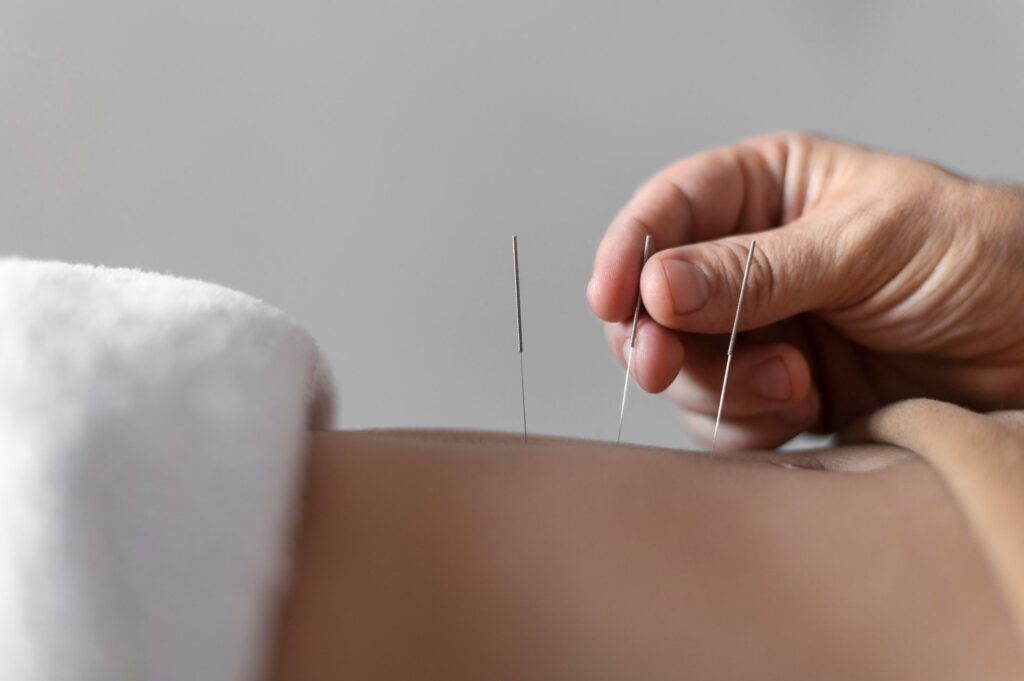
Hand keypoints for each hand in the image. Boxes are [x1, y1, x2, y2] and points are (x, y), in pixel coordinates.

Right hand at [588, 132, 1023, 448]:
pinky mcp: (778, 390)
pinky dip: (744, 423)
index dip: (628, 250)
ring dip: (720, 386)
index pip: (670, 209)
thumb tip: (656, 285)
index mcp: (767, 191)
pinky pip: (721, 416)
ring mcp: (761, 328)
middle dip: (659, 336)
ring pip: (681, 366)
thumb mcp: (867, 243)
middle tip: (666, 364)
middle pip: (654, 299)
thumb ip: (757, 269)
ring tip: (794, 384)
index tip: (611, 298)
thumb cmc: (976, 256)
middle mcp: (750, 259)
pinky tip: (802, 408)